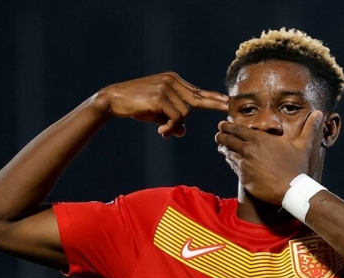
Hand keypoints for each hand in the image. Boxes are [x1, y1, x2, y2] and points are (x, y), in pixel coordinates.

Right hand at [97, 72, 227, 137]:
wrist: (113, 100)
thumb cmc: (135, 106)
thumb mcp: (156, 114)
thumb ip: (171, 120)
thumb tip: (182, 131)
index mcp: (173, 80)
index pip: (197, 91)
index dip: (212, 97)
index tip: (227, 101)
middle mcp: (172, 81)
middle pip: (199, 97)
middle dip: (215, 104)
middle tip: (229, 109)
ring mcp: (167, 87)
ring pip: (185, 113)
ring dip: (175, 126)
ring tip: (163, 131)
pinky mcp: (160, 97)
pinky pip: (175, 117)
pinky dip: (170, 128)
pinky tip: (161, 132)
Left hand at [215, 110, 323, 203]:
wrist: (290, 190)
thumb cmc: (296, 167)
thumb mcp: (303, 146)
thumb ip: (309, 128)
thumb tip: (320, 113)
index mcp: (259, 139)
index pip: (237, 129)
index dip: (227, 126)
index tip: (222, 124)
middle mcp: (248, 150)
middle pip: (228, 140)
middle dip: (222, 136)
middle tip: (218, 135)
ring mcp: (244, 165)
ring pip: (228, 154)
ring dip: (224, 150)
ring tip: (222, 148)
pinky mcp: (243, 178)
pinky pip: (233, 168)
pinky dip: (231, 163)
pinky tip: (231, 162)